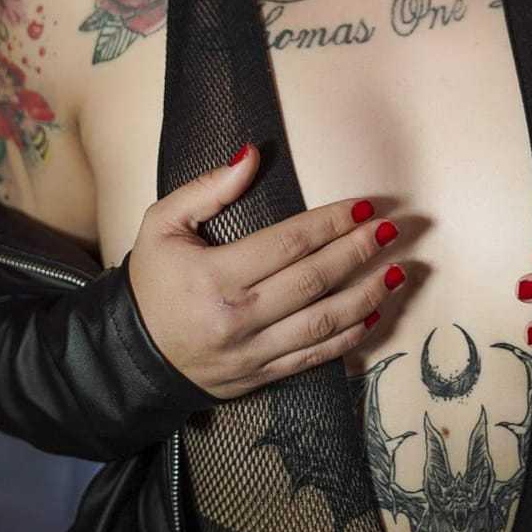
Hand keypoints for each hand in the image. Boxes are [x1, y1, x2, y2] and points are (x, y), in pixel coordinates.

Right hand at [127, 144, 406, 399]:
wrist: (132, 355)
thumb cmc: (152, 281)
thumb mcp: (162, 223)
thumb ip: (207, 188)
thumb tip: (251, 155)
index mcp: (215, 277)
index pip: (288, 243)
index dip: (331, 223)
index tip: (363, 206)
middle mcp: (239, 318)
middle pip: (314, 280)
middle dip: (358, 252)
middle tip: (390, 230)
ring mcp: (253, 352)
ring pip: (323, 322)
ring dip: (368, 295)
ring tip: (399, 271)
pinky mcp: (261, 376)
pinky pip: (315, 356)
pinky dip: (350, 337)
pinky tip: (375, 313)